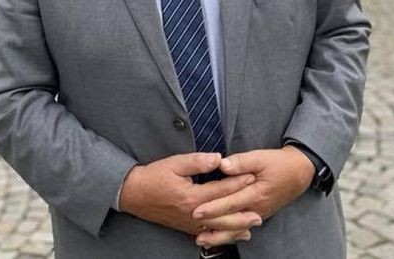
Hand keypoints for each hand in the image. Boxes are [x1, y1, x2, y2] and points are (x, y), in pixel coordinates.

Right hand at [118, 152, 258, 238]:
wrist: (133, 194)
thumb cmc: (153, 176)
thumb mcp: (174, 163)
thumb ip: (197, 161)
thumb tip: (218, 158)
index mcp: (192, 197)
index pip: (221, 190)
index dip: (238, 182)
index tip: (253, 176)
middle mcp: (193, 214)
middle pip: (223, 215)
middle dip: (242, 212)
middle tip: (260, 211)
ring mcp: (189, 223)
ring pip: (217, 228)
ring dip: (236, 227)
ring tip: (252, 226)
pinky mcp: (185, 227)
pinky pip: (207, 234)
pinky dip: (222, 235)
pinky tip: (232, 235)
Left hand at [190, 146, 313, 243]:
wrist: (298, 174)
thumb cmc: (279, 164)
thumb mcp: (261, 157)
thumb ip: (241, 162)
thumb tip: (223, 165)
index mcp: (256, 193)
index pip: (230, 203)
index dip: (213, 208)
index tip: (196, 210)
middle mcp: (256, 208)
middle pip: (231, 221)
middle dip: (211, 224)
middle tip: (193, 226)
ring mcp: (258, 214)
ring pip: (236, 229)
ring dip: (219, 236)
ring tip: (201, 240)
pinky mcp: (258, 215)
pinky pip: (241, 229)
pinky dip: (228, 235)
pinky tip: (216, 238)